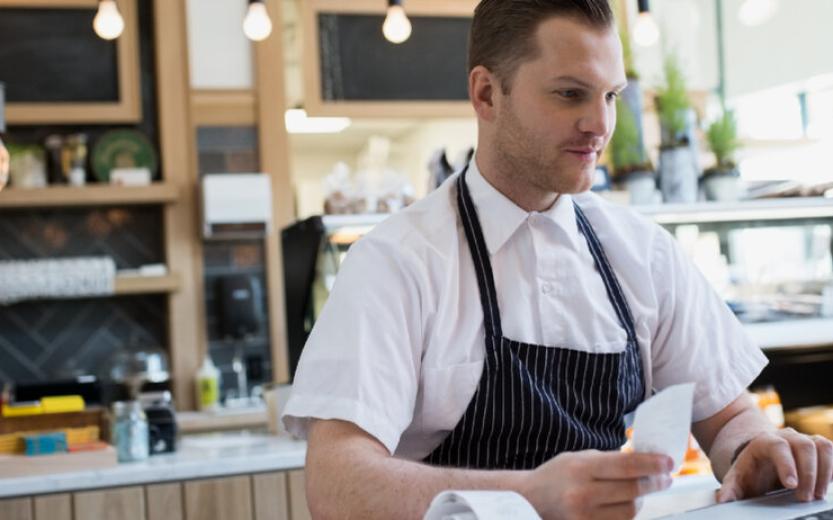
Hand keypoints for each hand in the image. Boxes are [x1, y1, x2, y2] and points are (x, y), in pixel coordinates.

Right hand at [519, 449, 673, 519]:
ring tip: (643, 491)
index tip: (669, 463)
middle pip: (632, 490)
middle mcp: (582, 494)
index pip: (626, 465)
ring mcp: (583, 517)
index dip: (652, 464)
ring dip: (641, 500)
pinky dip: (627, 514)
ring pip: (630, 511)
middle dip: (654, 483)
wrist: (527, 501)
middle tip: (665, 477)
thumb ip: (609, 461)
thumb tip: (646, 462)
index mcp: (580, 469)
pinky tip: (627, 504)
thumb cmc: (556, 476)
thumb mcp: (578, 459)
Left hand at [717, 428, 832, 502]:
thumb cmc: (751, 470)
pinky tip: (827, 484)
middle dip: (809, 473)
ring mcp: (804, 440)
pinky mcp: (819, 448)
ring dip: (825, 472)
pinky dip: (832, 467)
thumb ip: (729, 489)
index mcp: (764, 441)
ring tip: (818, 495)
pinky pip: (831, 452)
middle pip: (805, 446)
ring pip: (823, 447)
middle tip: (805, 498)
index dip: (787, 465)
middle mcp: (787, 437)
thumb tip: (722, 500)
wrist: (761, 460)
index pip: (778, 447)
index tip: (791, 485)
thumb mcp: (737, 479)